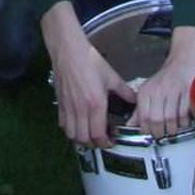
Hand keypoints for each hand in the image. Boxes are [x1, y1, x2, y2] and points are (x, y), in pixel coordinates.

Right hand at [44, 4, 137, 146]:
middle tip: (101, 141)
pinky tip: (77, 125)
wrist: (69, 50)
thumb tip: (134, 99)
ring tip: (89, 136)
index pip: (98, 134)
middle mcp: (80, 108)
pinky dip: (70, 129)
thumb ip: (124, 91)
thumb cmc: (87, 59)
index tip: (111, 141)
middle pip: (84, 139)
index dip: (105, 143)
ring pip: (72, 134)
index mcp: (95, 103)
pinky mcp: (60, 103)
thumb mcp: (111, 76)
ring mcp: (69, 107)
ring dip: (81, 139)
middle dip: (94, 144)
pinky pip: (63, 124)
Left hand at [132, 26, 194, 139]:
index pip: (143, 117)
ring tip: (172, 129)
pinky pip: (185, 114)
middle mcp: (159, 90)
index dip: (147, 130)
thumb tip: (131, 125)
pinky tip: (182, 120)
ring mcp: (174, 90)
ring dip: (172, 129)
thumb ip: (140, 109)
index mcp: (146, 91)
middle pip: (157, 120)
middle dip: (160, 132)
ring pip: (171, 119)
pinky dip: (184, 122)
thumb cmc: (168, 77)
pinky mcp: (189, 91)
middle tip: (162, 134)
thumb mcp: (149, 91)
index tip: (150, 134)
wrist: (185, 58)